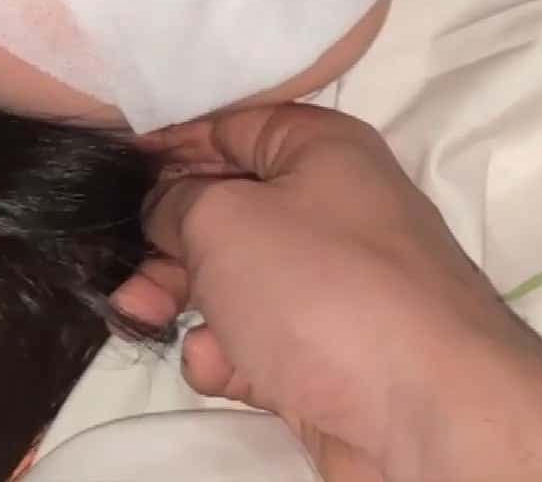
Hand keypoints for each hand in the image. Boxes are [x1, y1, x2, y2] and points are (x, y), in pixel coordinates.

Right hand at [112, 104, 541, 481]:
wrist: (427, 414)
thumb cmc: (324, 291)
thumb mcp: (224, 221)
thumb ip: (176, 202)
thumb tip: (164, 209)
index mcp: (323, 150)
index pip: (232, 127)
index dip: (170, 147)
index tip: (114, 173)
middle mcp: (333, 210)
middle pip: (226, 210)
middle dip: (166, 240)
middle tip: (123, 268)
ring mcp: (333, 289)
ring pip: (233, 283)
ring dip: (184, 301)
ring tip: (147, 316)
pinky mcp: (328, 359)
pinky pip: (256, 343)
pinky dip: (228, 355)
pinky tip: (222, 370)